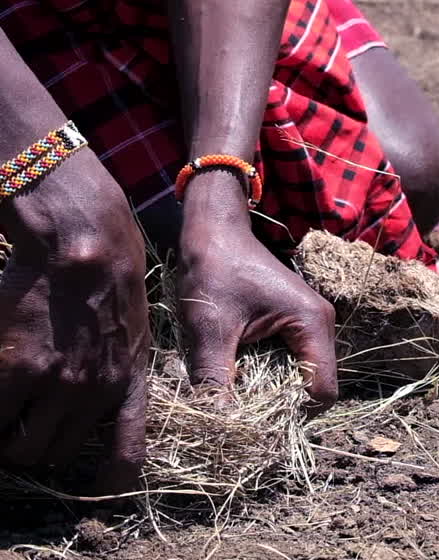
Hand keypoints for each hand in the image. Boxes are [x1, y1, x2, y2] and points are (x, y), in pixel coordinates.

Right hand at [0, 153, 148, 490]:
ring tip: (4, 408)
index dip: (109, 482)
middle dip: (29, 446)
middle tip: (16, 424)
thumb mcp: (130, 333)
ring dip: (3, 438)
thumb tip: (85, 403)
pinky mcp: (19, 369)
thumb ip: (112, 373)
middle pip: (53, 455)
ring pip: (18, 447)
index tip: (94, 489)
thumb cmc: (107, 281)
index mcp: (128, 386)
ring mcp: (58, 385)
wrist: (84, 244)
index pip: (126, 457)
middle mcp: (97, 394)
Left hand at [178, 173, 337, 410]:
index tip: (256, 425)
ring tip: (237, 398)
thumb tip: (215, 426)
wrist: (213, 230)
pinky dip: (266, 375)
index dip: (293, 415)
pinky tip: (237, 376)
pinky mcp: (293, 322)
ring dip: (271, 391)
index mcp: (312, 324)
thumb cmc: (214, 270)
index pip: (322, 391)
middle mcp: (320, 325)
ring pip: (300, 376)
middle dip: (281, 407)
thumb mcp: (210, 329)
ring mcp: (309, 323)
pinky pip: (289, 361)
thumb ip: (215, 378)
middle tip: (242, 417)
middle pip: (314, 386)